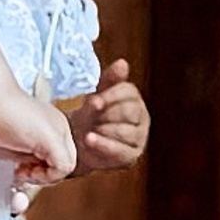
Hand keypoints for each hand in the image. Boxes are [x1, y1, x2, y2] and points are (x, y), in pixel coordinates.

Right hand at [0, 86, 76, 186]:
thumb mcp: (14, 144)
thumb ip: (28, 157)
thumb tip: (32, 170)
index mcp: (51, 126)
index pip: (59, 157)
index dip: (42, 171)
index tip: (23, 169)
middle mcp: (59, 127)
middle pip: (67, 162)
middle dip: (46, 176)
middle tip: (25, 173)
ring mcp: (59, 130)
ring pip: (68, 166)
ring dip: (45, 177)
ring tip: (25, 171)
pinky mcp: (54, 137)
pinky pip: (64, 166)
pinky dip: (47, 176)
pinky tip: (28, 170)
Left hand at [69, 59, 149, 173]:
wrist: (78, 141)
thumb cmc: (91, 115)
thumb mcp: (97, 95)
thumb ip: (109, 80)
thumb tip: (122, 63)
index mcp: (134, 99)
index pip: (129, 92)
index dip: (111, 96)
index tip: (95, 100)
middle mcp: (141, 118)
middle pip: (129, 111)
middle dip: (107, 114)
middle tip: (91, 116)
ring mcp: (139, 138)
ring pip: (125, 131)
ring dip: (103, 129)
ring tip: (88, 130)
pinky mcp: (131, 156)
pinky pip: (119, 150)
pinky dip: (102, 144)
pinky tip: (90, 139)